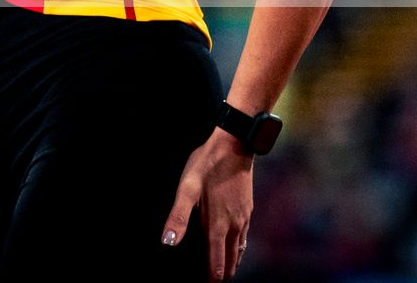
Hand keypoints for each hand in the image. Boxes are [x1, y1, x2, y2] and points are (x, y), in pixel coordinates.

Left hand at [161, 128, 253, 278]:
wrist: (235, 146)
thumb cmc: (207, 165)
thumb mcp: (187, 188)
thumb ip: (178, 216)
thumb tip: (168, 242)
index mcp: (218, 225)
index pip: (216, 263)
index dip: (212, 278)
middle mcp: (234, 226)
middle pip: (230, 261)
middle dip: (222, 274)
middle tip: (214, 281)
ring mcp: (243, 218)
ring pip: (239, 251)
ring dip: (231, 263)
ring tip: (223, 272)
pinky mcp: (248, 210)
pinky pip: (244, 237)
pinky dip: (238, 249)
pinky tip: (234, 247)